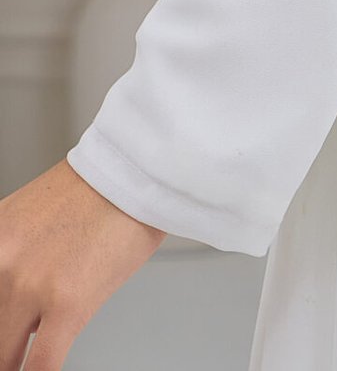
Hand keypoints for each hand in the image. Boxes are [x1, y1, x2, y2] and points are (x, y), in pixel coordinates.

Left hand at [0, 158, 166, 368]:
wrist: (139, 169)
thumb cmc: (99, 191)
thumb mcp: (31, 219)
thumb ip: (13, 262)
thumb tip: (15, 312)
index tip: (5, 337)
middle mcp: (2, 262)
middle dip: (7, 344)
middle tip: (16, 349)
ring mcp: (30, 284)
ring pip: (8, 355)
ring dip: (20, 361)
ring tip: (35, 356)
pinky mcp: (66, 303)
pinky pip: (41, 365)